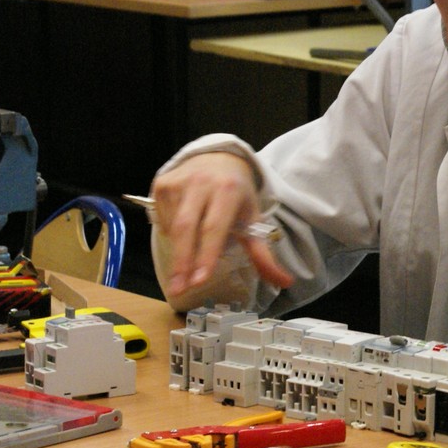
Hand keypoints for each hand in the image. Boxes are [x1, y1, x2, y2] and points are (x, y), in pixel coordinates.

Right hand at [150, 152, 292, 297]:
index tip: (199, 281)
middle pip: (186, 228)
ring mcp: (179, 181)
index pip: (214, 227)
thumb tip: (285, 282)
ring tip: (189, 257)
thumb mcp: (252, 218)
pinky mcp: (162, 183)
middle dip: (182, 263)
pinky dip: (171, 234)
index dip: (206, 255)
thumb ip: (263, 253)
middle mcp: (201, 182)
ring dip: (179, 250)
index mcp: (228, 190)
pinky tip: (183, 233)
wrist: (218, 158)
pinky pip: (162, 219)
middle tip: (179, 289)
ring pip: (173, 227)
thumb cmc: (237, 194)